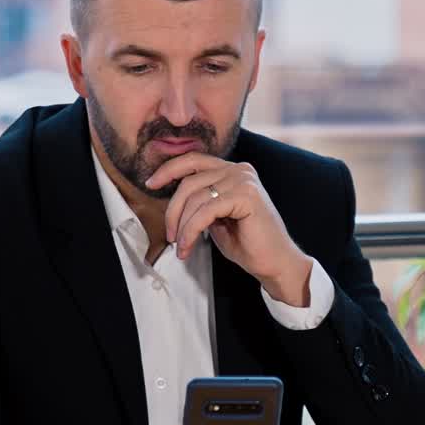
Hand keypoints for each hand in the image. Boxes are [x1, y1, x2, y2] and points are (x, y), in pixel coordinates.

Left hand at [145, 153, 313, 306]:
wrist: (274, 263)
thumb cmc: (247, 243)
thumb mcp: (215, 218)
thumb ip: (199, 202)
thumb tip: (171, 198)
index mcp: (233, 170)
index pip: (193, 160)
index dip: (168, 169)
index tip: (150, 184)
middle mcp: (239, 169)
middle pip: (189, 181)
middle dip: (173, 210)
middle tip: (169, 236)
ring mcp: (244, 180)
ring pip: (195, 198)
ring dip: (182, 226)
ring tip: (180, 247)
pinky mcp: (246, 196)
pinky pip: (205, 211)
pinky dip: (191, 231)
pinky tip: (188, 247)